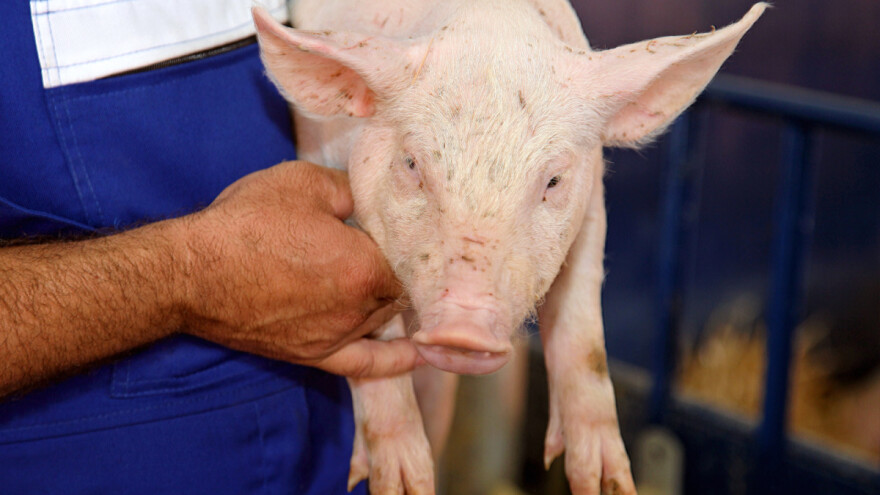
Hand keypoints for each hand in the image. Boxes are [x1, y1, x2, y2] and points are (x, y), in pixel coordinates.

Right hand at [178, 161, 416, 377]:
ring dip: (395, 301)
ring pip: (386, 320)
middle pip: (403, 290)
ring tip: (404, 282)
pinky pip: (366, 364)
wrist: (191, 272)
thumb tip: (371, 196)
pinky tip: (414, 355)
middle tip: (405, 251)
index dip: (416, 242)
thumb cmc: (246, 224)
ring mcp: (338, 335)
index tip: (414, 228)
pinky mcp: (314, 354)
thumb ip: (351, 189)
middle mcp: (359, 308)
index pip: (412, 257)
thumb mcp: (304, 182)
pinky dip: (393, 360)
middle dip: (405, 269)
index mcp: (365, 266)